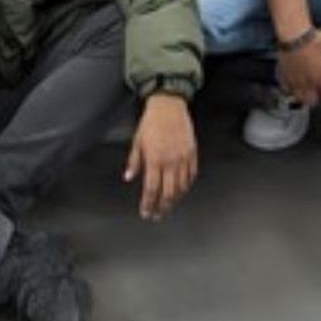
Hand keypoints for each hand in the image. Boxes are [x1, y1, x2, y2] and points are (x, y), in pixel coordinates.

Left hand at [124, 93, 196, 220]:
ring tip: (168, 205)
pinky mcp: (192, 153)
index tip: (146, 213)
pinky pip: (191, 175)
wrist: (169, 105)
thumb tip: (128, 176)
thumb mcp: (137, 141)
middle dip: (162, 207)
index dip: (148, 204)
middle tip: (158, 215)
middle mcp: (170, 161)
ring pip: (181, 187)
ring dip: (174, 199)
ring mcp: (183, 158)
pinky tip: (181, 190)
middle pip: (168, 193)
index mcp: (154, 159)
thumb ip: (134, 161)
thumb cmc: (152, 121)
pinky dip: (187, 186)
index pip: (151, 189)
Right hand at [276, 27, 320, 107]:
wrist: (295, 35)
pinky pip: (284, 86)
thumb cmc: (314, 39)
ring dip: (301, 95)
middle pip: (311, 101)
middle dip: (315, 99)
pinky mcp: (283, 74)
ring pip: (297, 96)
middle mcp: (308, 82)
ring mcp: (294, 79)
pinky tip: (290, 82)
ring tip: (303, 91)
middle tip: (317, 93)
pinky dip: (287, 86)